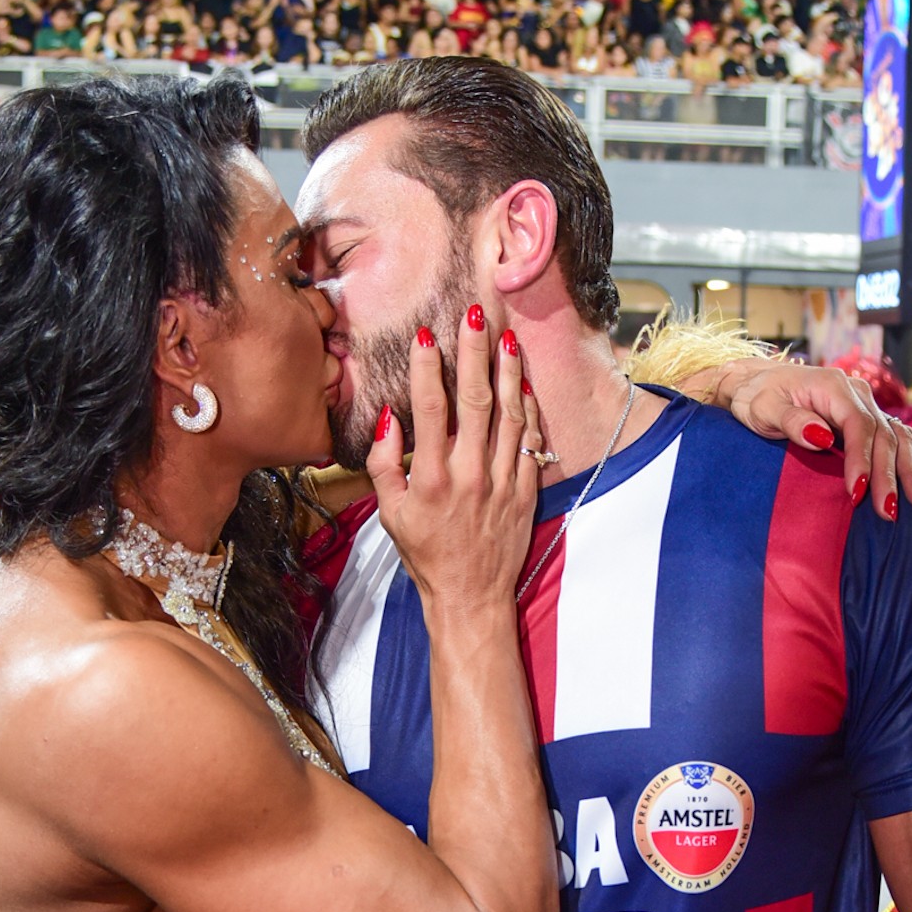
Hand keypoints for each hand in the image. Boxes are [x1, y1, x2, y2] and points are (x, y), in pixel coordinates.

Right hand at [366, 311, 541, 611]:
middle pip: (474, 400)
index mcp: (431, 478)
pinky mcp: (525, 491)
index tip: (427, 334)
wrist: (471, 596)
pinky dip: (526, 409)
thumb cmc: (425, 554)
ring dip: (507, 371)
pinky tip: (522, 383)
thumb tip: (389, 416)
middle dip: (474, 352)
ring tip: (505, 337)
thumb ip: (383, 462)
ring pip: (508, 414)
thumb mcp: (389, 513)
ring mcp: (502, 482)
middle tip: (475, 314)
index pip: (430, 409)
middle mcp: (469, 475)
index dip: (428, 368)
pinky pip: (529, 441)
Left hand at [714, 359, 911, 516]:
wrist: (758, 382)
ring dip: (911, 470)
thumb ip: (793, 422)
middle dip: (889, 475)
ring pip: (898, 437)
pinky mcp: (867, 417)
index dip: (861, 460)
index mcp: (834, 387)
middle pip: (882, 435)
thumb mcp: (765, 409)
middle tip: (890, 511)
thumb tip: (824, 438)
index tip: (857, 493)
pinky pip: (899, 436)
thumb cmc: (757, 398)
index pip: (857, 425)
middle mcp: (858, 393)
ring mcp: (866, 404)